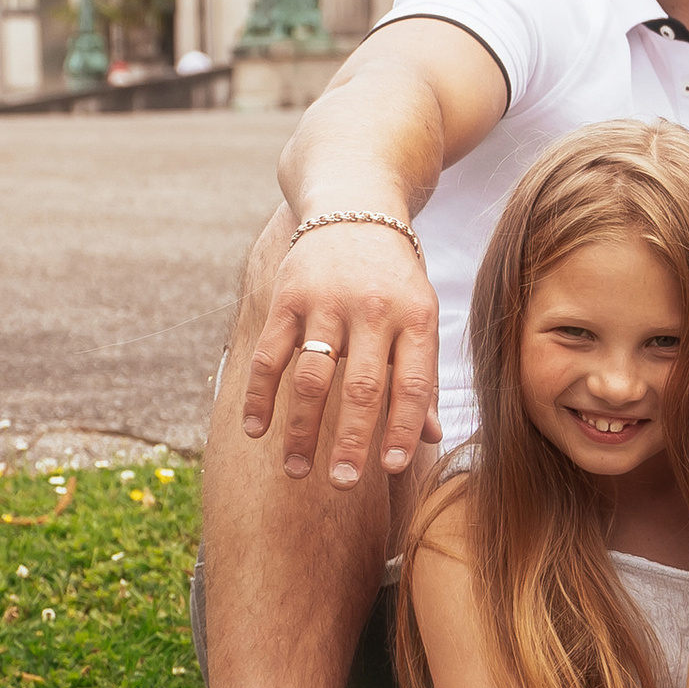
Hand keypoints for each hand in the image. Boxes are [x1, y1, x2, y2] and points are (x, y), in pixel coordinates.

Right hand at [242, 224, 442, 490]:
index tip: (392, 469)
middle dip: (352, 441)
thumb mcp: (421, 313)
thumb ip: (423, 374)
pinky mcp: (288, 297)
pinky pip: (270, 354)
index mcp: (417, 317)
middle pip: (363, 387)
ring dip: (303, 429)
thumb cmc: (395, 275)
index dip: (404, 429)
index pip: (413, 383)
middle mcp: (374, 309)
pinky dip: (260, 395)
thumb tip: (432, 438)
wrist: (355, 204)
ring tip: (298, 470)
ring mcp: (327, 302)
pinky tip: (256, 429)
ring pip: (313, 377)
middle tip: (344, 484)